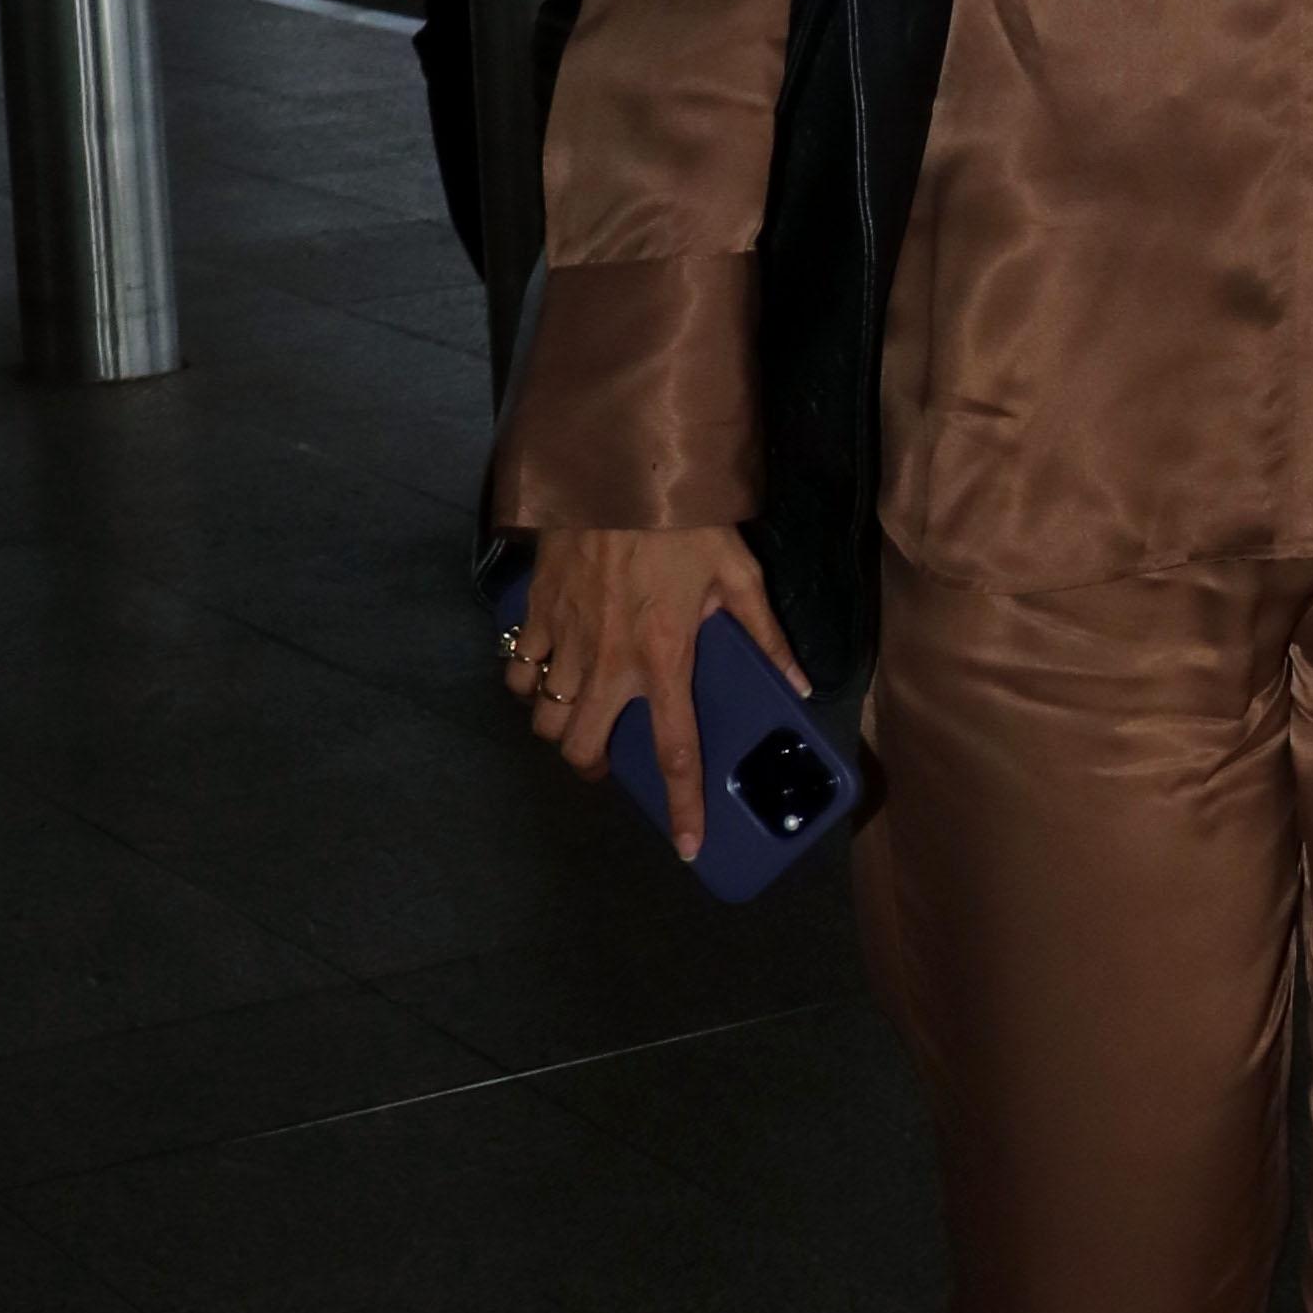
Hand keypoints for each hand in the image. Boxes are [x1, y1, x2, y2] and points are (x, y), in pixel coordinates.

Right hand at [508, 523, 803, 864]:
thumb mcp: (741, 573)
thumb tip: (796, 683)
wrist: (620, 466)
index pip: (675, 751)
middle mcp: (609, 661)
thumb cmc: (686, 519)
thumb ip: (766, 635)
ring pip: (542, 714)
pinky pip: (516, 667)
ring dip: (558, 724)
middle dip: (592, 764)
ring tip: (578, 711)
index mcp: (666, 658)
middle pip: (580, 747)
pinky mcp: (537, 610)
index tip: (685, 846)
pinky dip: (525, 678)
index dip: (681, 806)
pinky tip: (545, 668)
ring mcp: (566, 638)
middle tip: (608, 754)